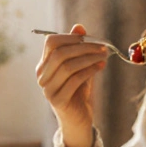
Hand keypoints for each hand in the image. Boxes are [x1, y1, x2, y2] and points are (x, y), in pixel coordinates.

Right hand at [35, 23, 107, 146]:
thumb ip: (77, 48)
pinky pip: (74, 80)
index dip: (70, 37)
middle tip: (102, 46)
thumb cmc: (78, 91)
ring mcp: (47, 89)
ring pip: (67, 66)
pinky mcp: (58, 100)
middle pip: (59, 53)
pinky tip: (101, 66)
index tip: (88, 38)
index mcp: (44, 65)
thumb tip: (79, 27)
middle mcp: (42, 76)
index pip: (51, 43)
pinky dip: (89, 71)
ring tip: (103, 56)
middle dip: (83, 47)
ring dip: (88, 58)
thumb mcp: (79, 66)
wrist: (78, 120)